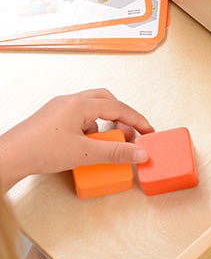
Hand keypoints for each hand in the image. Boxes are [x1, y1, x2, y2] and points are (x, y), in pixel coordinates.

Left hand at [0, 89, 153, 189]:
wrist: (9, 158)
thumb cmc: (37, 151)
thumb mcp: (85, 154)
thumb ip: (116, 152)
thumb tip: (139, 152)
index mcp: (78, 104)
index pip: (118, 107)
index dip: (137, 120)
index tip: (148, 131)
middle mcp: (69, 102)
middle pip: (106, 101)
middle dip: (122, 117)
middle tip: (129, 134)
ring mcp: (59, 110)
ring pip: (93, 110)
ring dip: (106, 124)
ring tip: (108, 142)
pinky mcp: (53, 121)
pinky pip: (80, 119)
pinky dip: (92, 130)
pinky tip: (89, 146)